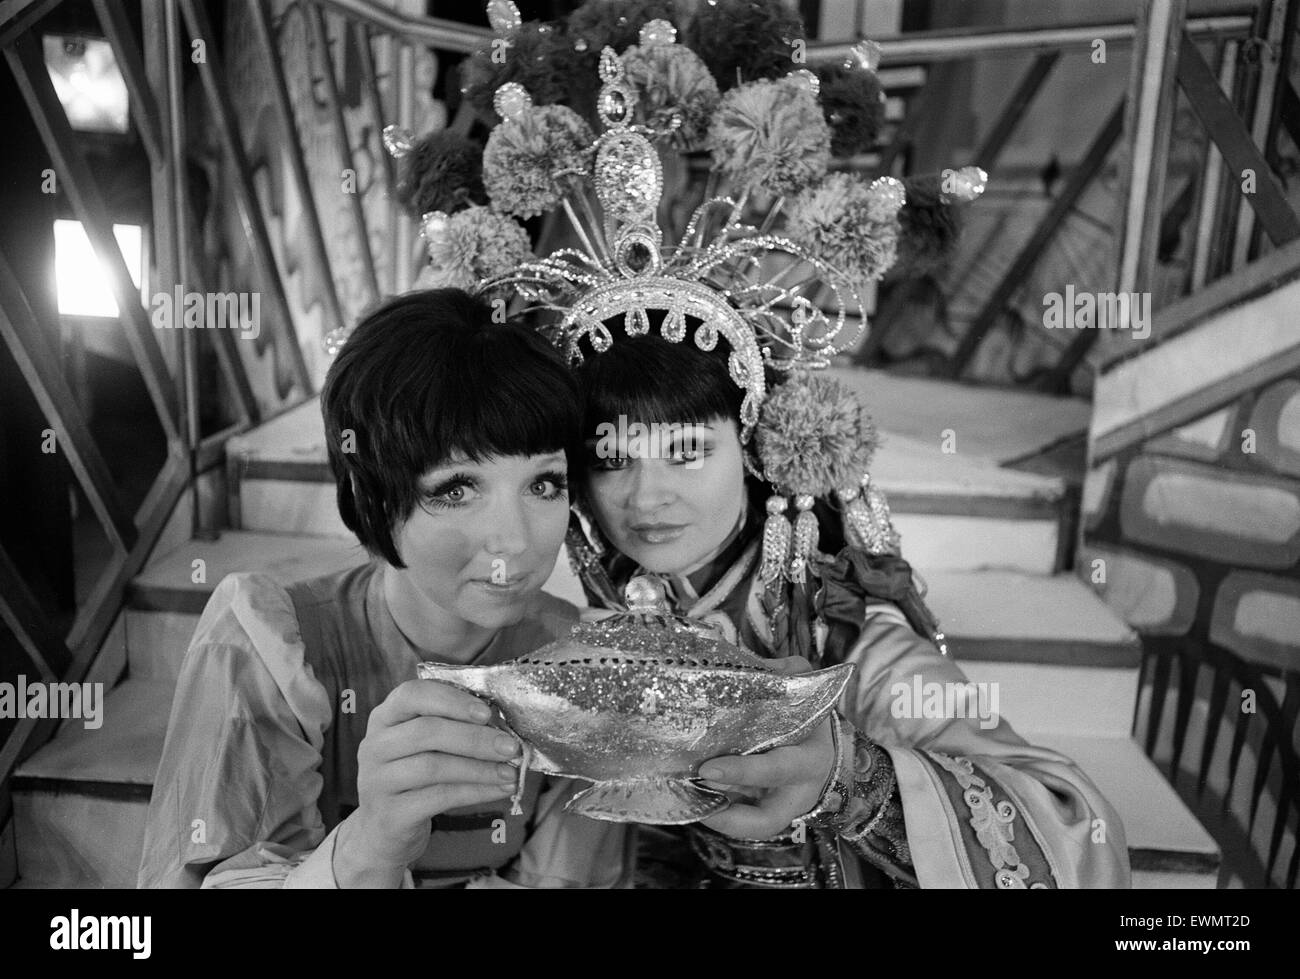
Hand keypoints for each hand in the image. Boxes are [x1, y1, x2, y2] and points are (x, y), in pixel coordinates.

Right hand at [333, 679, 520, 886]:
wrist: (384, 829)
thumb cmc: (414, 776)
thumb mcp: (425, 746)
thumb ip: (451, 727)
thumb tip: (501, 724)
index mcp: (384, 717)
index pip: (411, 695)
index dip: (451, 700)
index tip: (486, 713)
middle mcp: (374, 745)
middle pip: (427, 732)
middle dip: (475, 738)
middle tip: (510, 747)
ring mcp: (377, 781)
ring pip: (434, 767)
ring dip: (480, 768)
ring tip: (510, 772)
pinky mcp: (390, 813)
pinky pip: (439, 798)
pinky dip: (476, 792)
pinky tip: (500, 790)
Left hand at [697, 656, 835, 839]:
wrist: (823, 750)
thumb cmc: (809, 717)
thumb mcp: (806, 691)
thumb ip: (785, 675)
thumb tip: (747, 665)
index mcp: (809, 760)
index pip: (777, 770)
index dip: (743, 772)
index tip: (707, 769)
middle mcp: (796, 794)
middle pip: (767, 819)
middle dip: (730, 815)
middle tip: (693, 792)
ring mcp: (780, 809)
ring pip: (752, 829)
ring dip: (718, 820)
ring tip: (684, 803)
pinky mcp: (763, 813)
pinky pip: (740, 823)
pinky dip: (714, 815)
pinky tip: (686, 798)